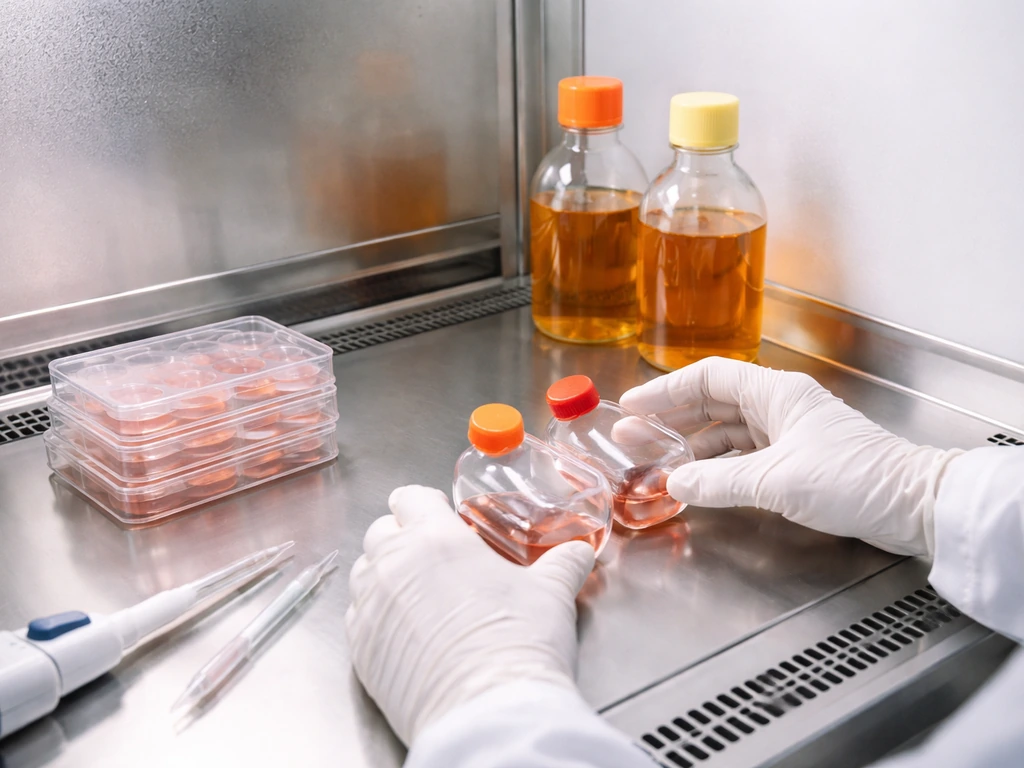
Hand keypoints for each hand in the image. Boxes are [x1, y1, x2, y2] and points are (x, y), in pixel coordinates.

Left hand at [345, 485, 594, 744]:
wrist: (487, 714)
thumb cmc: (517, 644)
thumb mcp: (552, 593)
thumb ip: (563, 564)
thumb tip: (579, 553)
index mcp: (435, 537)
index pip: (410, 497)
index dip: (424, 503)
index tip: (439, 514)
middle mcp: (393, 564)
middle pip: (381, 531)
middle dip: (402, 536)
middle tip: (433, 556)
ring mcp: (371, 607)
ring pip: (364, 572)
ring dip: (386, 574)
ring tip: (420, 594)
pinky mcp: (360, 649)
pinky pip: (359, 617)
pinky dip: (377, 616)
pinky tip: (408, 631)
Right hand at [620, 358, 963, 555]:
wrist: (914, 505)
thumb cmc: (856, 478)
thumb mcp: (778, 480)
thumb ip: (719, 481)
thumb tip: (674, 482)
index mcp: (777, 393)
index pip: (708, 378)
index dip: (665, 391)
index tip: (633, 406)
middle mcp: (780, 407)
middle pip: (711, 404)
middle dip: (669, 420)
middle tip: (630, 436)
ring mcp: (788, 434)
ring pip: (725, 432)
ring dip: (690, 446)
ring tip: (654, 460)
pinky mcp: (796, 461)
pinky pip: (743, 456)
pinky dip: (716, 466)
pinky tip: (695, 479)